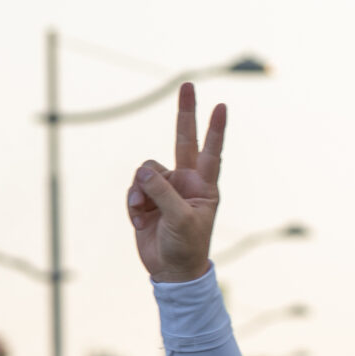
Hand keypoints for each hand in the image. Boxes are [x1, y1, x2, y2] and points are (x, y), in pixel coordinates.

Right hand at [127, 83, 223, 282]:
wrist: (170, 271)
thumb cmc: (186, 246)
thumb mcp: (180, 219)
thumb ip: (163, 192)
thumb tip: (142, 170)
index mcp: (203, 186)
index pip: (210, 151)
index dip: (214, 129)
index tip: (221, 105)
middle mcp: (185, 182)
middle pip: (183, 139)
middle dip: (185, 113)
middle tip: (188, 84)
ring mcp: (165, 188)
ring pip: (146, 170)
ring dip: (141, 189)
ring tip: (143, 211)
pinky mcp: (146, 198)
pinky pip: (134, 187)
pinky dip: (133, 202)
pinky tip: (138, 219)